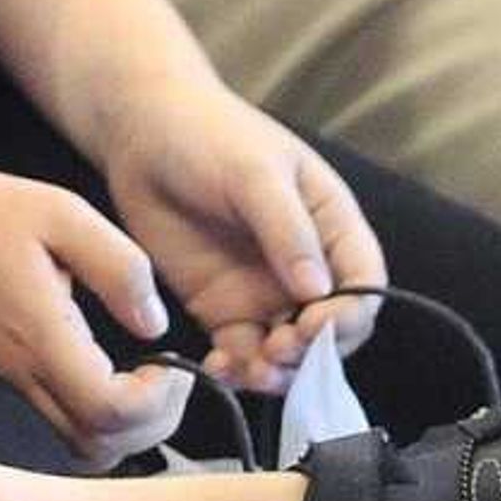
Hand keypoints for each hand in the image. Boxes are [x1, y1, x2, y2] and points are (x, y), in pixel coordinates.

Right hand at [0, 157, 191, 468]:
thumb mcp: (58, 211)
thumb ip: (117, 266)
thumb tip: (153, 323)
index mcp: (40, 334)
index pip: (109, 412)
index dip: (157, 402)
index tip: (171, 362)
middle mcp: (23, 368)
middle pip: (97, 445)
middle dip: (150, 425)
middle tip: (167, 378)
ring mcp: (9, 374)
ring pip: (77, 441)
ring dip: (123, 427)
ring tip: (142, 379)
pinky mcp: (2, 368)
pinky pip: (59, 417)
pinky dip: (96, 413)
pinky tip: (105, 366)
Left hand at [95, 80, 382, 392]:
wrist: (138, 128)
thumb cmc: (207, 134)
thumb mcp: (253, 171)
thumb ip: (286, 228)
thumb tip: (318, 290)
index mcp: (332, 229)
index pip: (362, 286)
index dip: (349, 313)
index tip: (316, 323)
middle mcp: (307, 269)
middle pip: (331, 331)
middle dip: (313, 351)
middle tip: (280, 353)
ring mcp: (265, 292)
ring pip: (289, 350)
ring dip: (279, 371)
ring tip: (252, 370)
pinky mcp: (223, 307)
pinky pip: (241, 351)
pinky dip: (237, 368)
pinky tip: (220, 370)